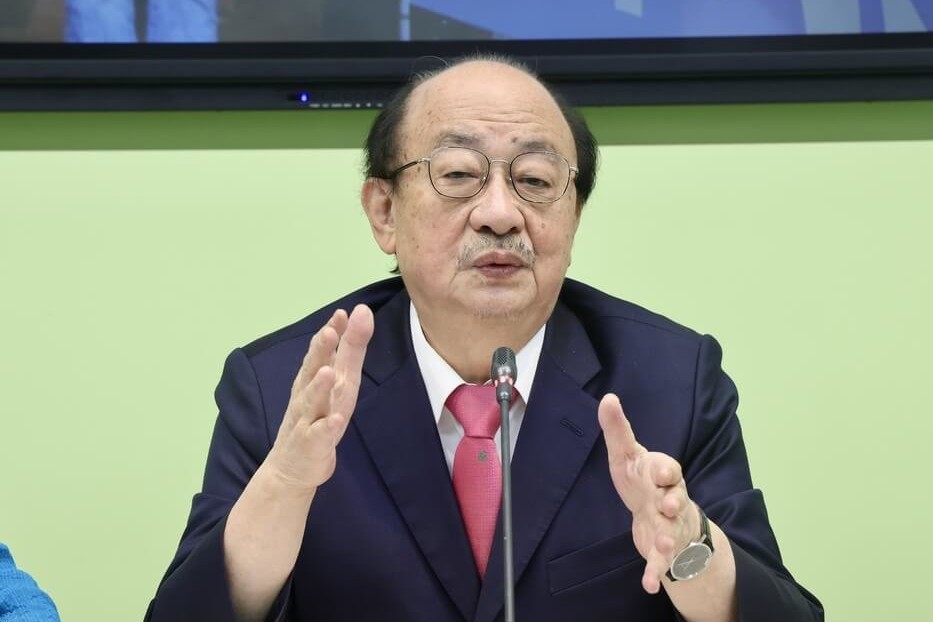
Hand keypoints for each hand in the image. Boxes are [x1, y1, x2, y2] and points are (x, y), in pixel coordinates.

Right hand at [266, 304, 373, 492]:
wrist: (293, 467)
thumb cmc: (318, 417)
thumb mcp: (340, 382)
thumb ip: (349, 350)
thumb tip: (359, 313)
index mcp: (315, 378)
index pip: (322, 351)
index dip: (331, 332)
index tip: (342, 313)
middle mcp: (307, 395)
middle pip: (312, 370)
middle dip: (320, 351)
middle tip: (329, 331)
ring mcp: (307, 420)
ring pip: (312, 401)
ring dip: (319, 387)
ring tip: (329, 373)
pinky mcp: (311, 444)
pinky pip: (319, 435)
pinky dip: (326, 427)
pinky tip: (335, 420)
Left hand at [597, 393, 699, 593]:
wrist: (661, 514)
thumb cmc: (642, 480)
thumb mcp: (627, 454)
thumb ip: (617, 429)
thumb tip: (607, 397)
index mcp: (663, 474)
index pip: (668, 468)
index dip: (665, 469)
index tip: (661, 470)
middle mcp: (671, 498)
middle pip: (676, 499)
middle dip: (673, 500)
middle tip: (667, 503)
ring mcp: (669, 524)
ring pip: (672, 530)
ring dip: (669, 537)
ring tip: (664, 545)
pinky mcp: (662, 548)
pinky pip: (661, 561)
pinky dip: (654, 572)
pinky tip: (647, 584)